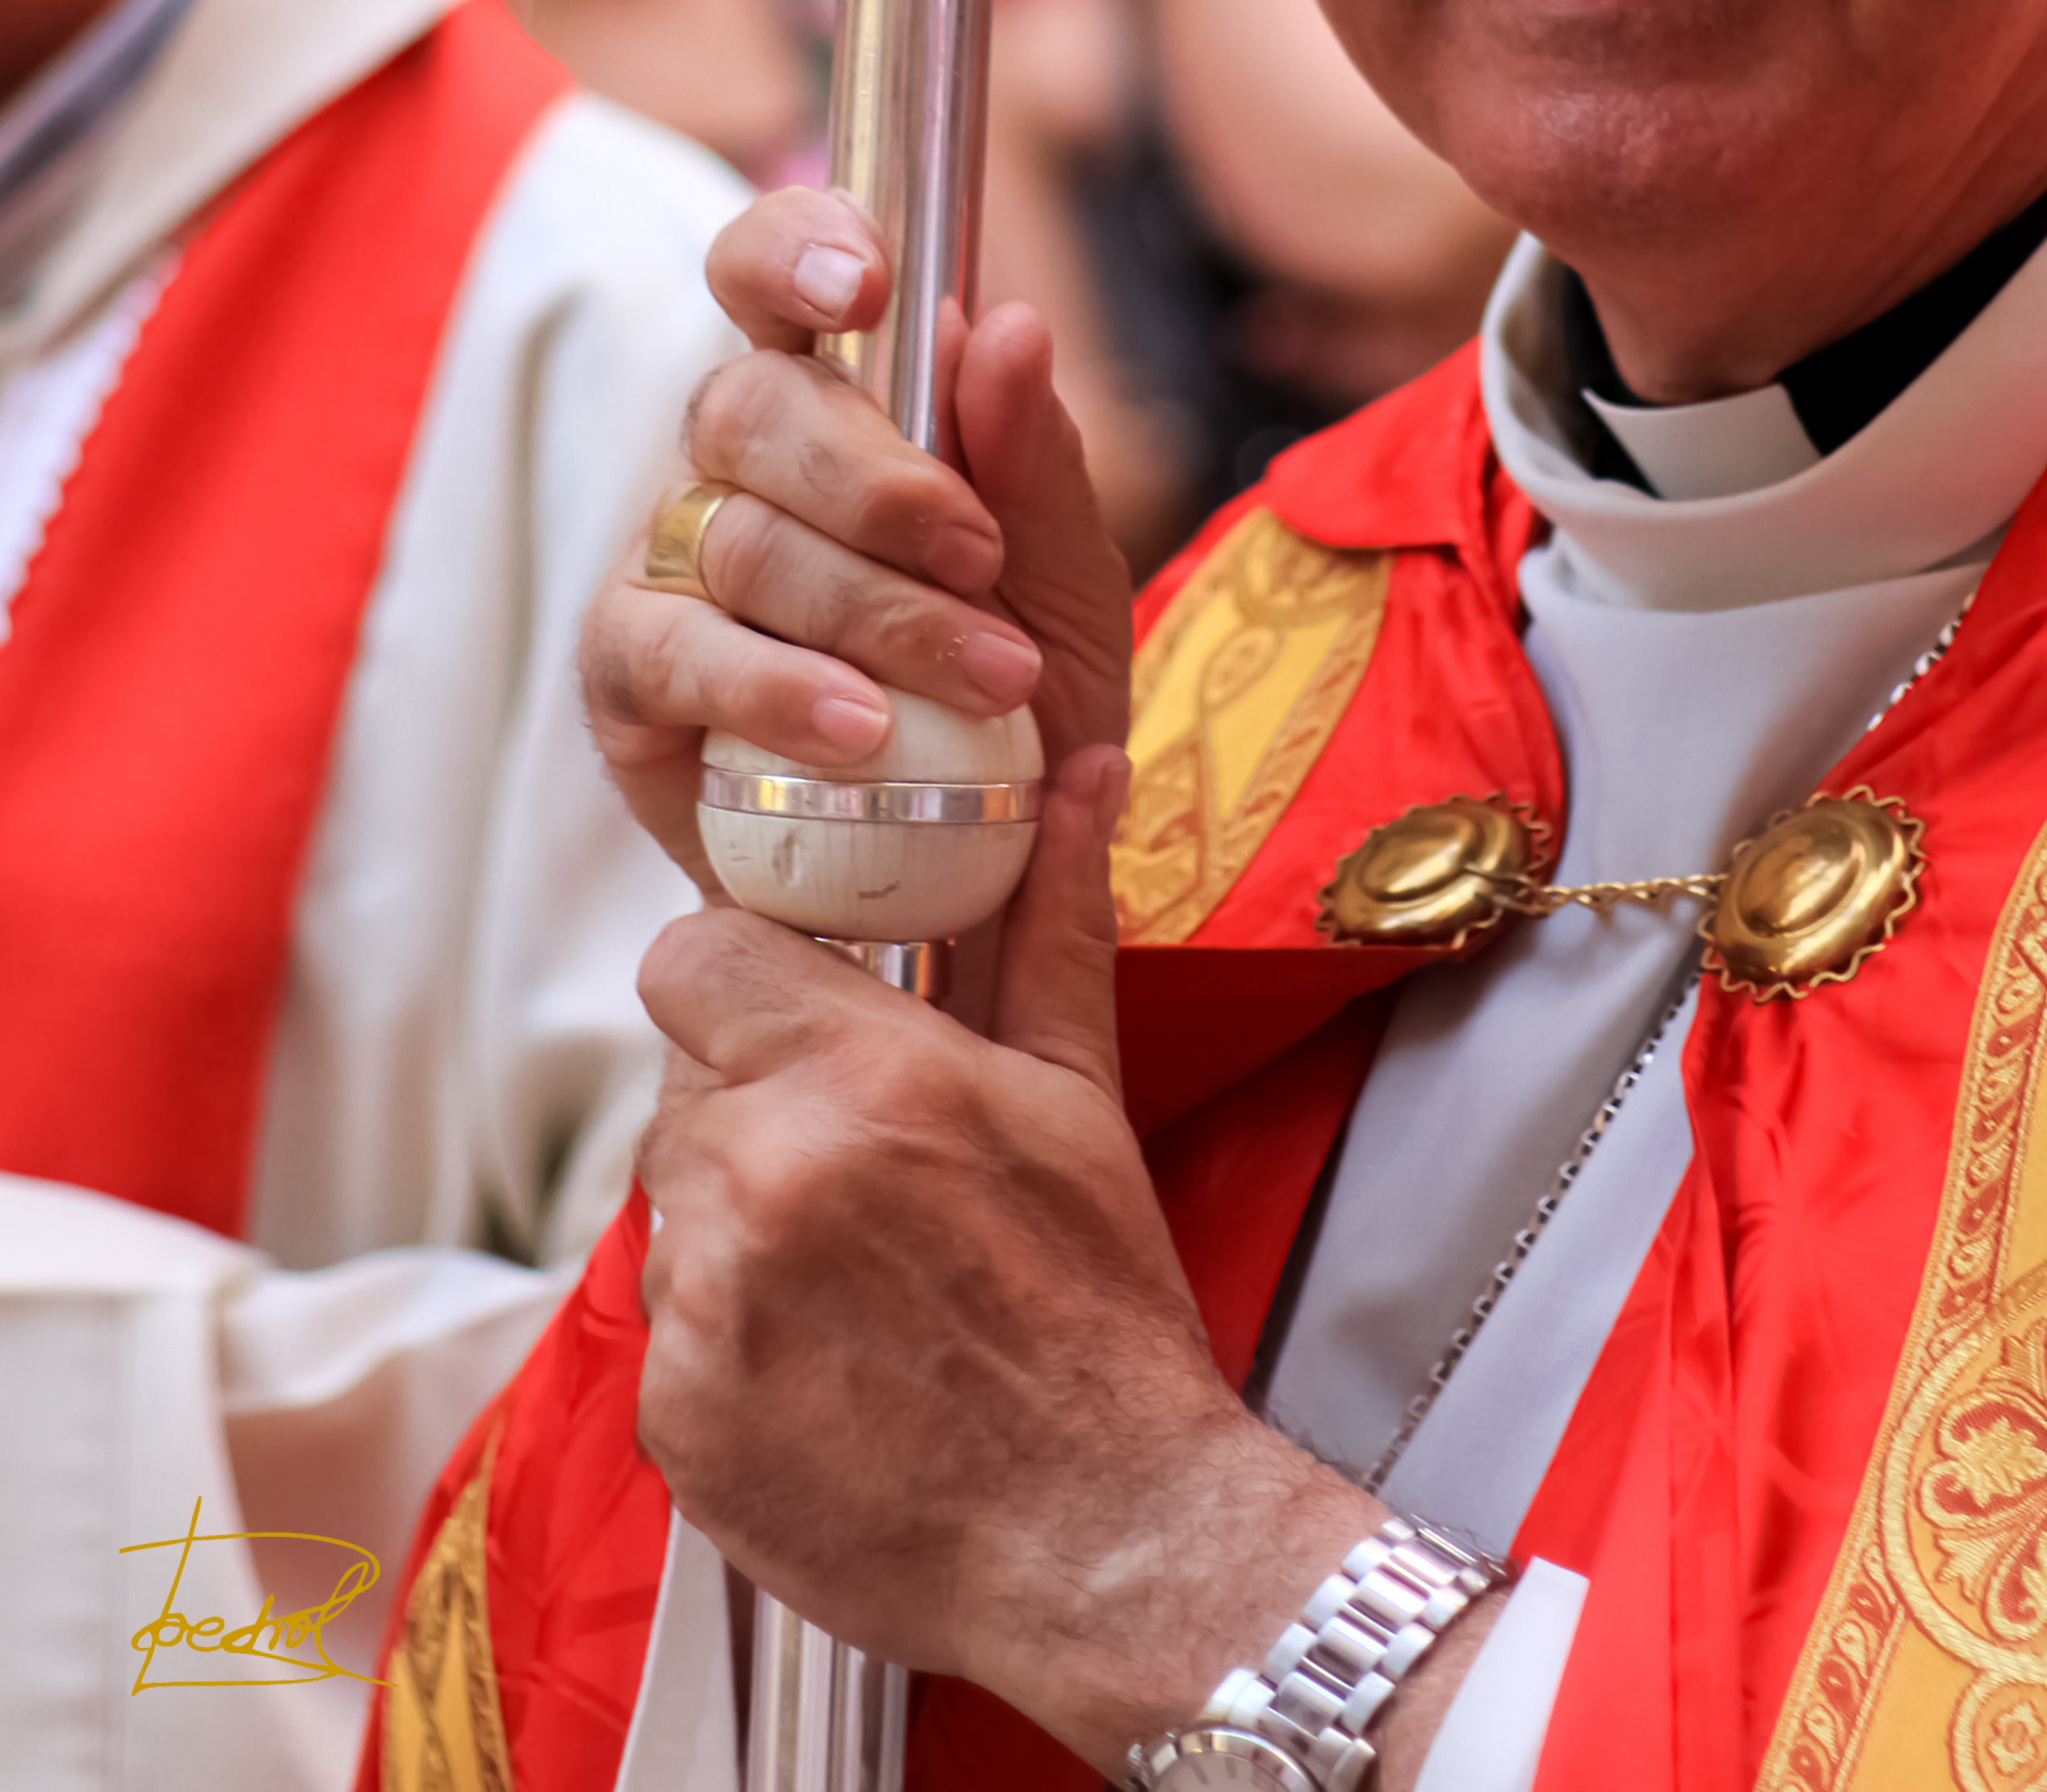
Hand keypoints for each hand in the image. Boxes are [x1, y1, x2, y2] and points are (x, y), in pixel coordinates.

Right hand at [583, 187, 1133, 886]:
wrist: (984, 873)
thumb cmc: (1018, 695)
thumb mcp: (1069, 581)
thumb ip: (1035, 461)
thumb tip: (1007, 324)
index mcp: (833, 396)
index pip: (771, 271)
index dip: (795, 249)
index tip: (865, 284)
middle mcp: (734, 461)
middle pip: (754, 404)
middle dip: (881, 480)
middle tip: (982, 557)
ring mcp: (669, 564)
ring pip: (735, 534)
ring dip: (872, 608)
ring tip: (985, 676)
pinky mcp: (630, 678)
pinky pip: (675, 654)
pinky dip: (775, 689)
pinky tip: (859, 730)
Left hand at [637, 750, 1383, 1763]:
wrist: (1109, 1538)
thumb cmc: (1101, 1315)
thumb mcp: (1081, 1097)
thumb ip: (1046, 924)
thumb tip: (1075, 774)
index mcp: (858, 1076)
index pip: (691, 959)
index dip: (740, 986)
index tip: (793, 1026)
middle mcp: (762, 1175)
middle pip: (687, 1087)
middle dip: (753, 1112)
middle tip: (857, 1178)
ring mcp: (706, 1305)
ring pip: (676, 1209)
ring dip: (740, 1228)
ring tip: (857, 1290)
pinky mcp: (675, 1421)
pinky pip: (670, 1337)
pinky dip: (730, 1347)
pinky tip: (830, 1375)